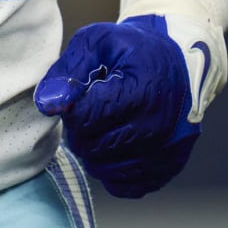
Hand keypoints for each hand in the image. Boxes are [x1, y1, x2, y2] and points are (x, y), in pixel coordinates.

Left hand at [34, 14, 221, 197]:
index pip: (83, 119)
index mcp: (141, 93)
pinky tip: (114, 147)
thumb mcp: (98, 41)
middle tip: (88, 112)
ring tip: (101, 127)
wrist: (180, 62)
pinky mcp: (169, 167)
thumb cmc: (135, 50)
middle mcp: (156, 128)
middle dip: (79, 131)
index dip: (71, 109)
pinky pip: (126, 186)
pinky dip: (112, 171)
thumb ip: (68, 69)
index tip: (78, 97)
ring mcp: (165, 152)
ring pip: (105, 170)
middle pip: (92, 147)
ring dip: (93, 151)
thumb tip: (47, 103)